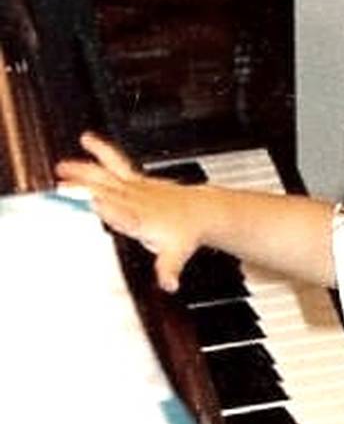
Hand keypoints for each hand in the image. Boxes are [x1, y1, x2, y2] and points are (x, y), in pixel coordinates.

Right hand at [55, 132, 203, 291]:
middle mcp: (134, 201)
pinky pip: (114, 161)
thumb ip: (168, 269)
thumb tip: (169, 284)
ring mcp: (133, 187)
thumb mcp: (176, 255)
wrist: (200, 211)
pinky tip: (87, 138)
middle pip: (106, 193)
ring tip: (63, 167)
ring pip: (106, 175)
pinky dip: (100, 149)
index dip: (110, 210)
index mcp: (141, 221)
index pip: (122, 216)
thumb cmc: (183, 232)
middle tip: (63, 189)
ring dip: (84, 170)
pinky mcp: (133, 178)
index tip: (95, 205)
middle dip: (85, 190)